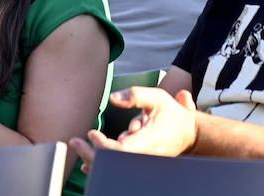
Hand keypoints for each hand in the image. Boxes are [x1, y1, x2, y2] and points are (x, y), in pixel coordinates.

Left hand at [69, 88, 197, 173]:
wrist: (189, 132)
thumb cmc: (172, 114)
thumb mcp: (156, 98)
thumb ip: (135, 95)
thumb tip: (113, 98)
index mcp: (146, 142)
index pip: (119, 150)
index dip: (102, 145)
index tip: (91, 133)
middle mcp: (142, 156)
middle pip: (112, 162)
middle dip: (90, 154)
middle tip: (74, 143)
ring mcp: (141, 162)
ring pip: (113, 167)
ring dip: (94, 159)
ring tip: (78, 147)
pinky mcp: (139, 163)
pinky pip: (117, 168)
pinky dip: (102, 165)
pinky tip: (88, 164)